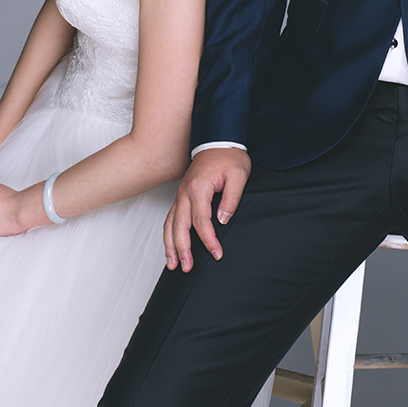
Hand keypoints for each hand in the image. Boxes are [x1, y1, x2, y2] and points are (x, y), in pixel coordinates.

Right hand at [163, 147, 250, 271]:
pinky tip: (171, 246)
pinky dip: (168, 233)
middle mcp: (185, 192)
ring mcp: (181, 193)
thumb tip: (223, 220)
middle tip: (188, 268)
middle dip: (183, 249)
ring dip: (171, 245)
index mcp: (199, 187)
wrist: (219, 138)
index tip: (217, 253)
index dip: (208, 240)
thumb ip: (231, 198)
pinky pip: (171, 217)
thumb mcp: (239, 175)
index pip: (201, 221)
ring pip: (170, 223)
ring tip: (173, 265)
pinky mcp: (182, 194)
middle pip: (180, 226)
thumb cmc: (229, 156)